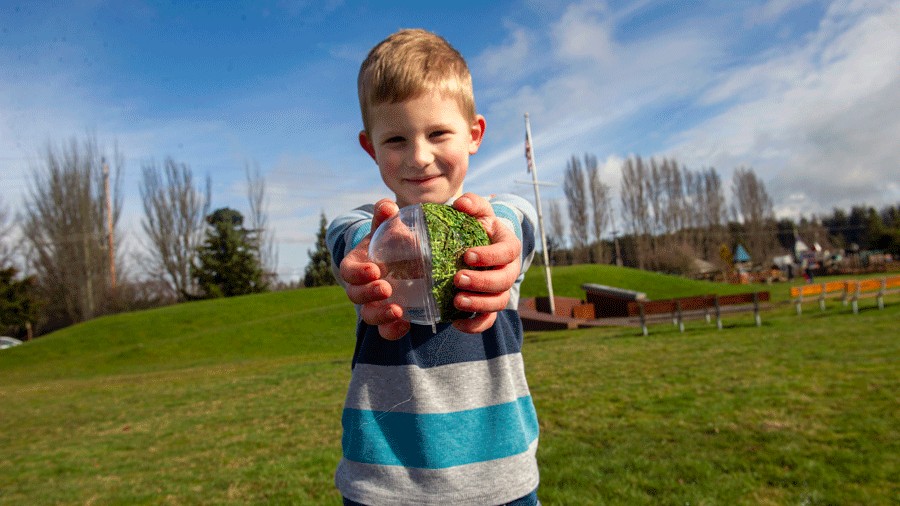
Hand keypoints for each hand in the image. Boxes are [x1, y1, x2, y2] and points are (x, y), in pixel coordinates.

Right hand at [338, 199, 410, 339]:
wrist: (403, 260)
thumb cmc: (390, 240)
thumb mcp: (387, 227)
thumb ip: (386, 215)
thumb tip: (388, 206)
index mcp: (357, 265)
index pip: (349, 271)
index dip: (358, 273)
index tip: (374, 269)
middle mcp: (361, 287)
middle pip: (355, 295)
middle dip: (368, 293)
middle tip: (386, 288)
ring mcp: (374, 304)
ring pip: (369, 316)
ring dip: (380, 315)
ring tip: (398, 311)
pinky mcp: (388, 318)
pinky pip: (385, 331)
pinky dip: (393, 331)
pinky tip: (406, 325)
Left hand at [450, 193, 521, 333]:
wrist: (478, 245)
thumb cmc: (477, 226)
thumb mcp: (477, 211)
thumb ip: (472, 204)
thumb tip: (461, 205)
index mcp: (508, 246)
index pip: (507, 252)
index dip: (490, 256)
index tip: (468, 256)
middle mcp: (509, 270)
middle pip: (504, 281)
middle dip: (482, 282)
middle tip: (457, 279)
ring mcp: (501, 290)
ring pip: (499, 303)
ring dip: (479, 304)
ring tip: (456, 301)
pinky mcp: (489, 306)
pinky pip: (488, 321)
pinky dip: (474, 325)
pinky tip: (455, 323)